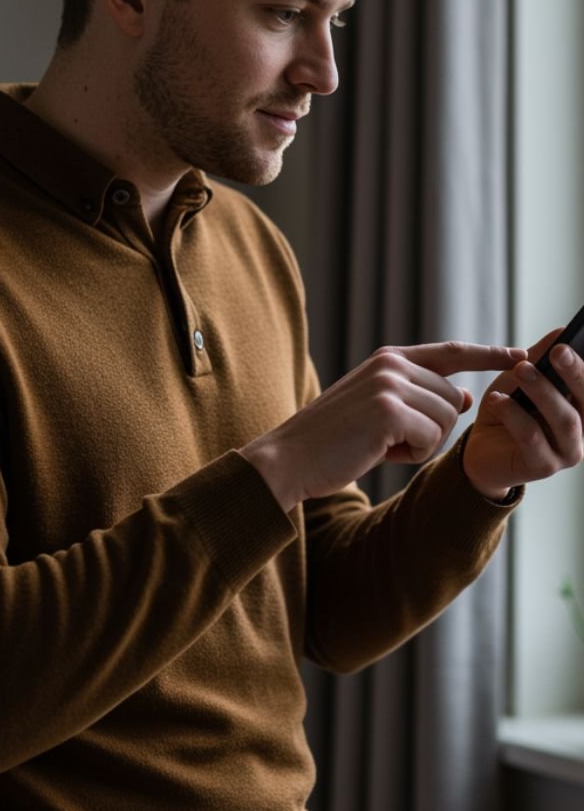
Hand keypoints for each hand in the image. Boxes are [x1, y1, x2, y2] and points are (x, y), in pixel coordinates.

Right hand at [242, 342, 526, 509]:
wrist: (289, 458)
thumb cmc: (331, 441)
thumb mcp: (379, 412)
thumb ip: (419, 398)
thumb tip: (463, 396)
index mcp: (387, 359)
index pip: (451, 352)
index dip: (488, 354)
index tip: (520, 355)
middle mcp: (390, 364)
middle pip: (452, 400)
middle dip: (430, 430)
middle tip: (384, 440)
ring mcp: (389, 384)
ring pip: (445, 421)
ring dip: (419, 445)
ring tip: (378, 445)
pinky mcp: (389, 410)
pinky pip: (431, 439)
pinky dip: (409, 456)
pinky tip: (377, 452)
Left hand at [464, 328, 583, 498]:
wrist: (479, 449)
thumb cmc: (507, 411)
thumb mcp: (519, 379)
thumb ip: (540, 358)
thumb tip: (561, 331)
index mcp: (582, 408)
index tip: (575, 342)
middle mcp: (583, 431)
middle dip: (575, 373)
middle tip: (558, 351)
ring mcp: (567, 452)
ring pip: (564, 420)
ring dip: (543, 392)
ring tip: (521, 370)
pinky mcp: (543, 466)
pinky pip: (533, 439)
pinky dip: (515, 415)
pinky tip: (497, 399)